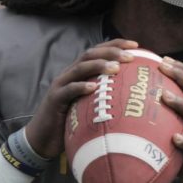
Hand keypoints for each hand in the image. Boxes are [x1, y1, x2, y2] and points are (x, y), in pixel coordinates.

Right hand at [25, 38, 138, 157]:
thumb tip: (137, 93)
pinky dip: (81, 87)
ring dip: (98, 65)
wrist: (44, 137)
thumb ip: (107, 93)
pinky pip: (68, 90)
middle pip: (90, 54)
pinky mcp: (55, 99)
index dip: (116, 45)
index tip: (136, 45)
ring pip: (79, 68)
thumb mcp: (92, 103)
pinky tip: (94, 87)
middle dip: (111, 52)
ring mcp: (61, 85)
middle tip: (131, 56)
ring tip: (116, 67)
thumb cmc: (73, 120)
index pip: (98, 51)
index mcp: (81, 72)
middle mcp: (70, 74)